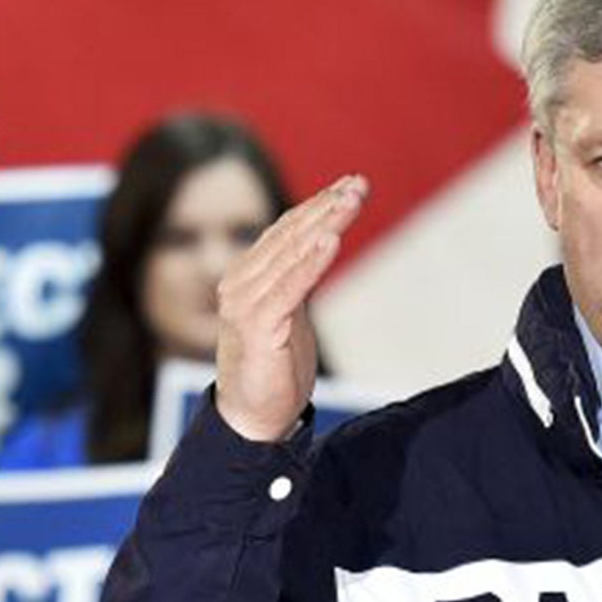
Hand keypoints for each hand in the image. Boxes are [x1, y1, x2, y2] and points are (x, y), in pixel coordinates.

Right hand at [215, 174, 368, 441]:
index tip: (351, 184)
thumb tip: (321, 240)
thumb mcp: (289, 311)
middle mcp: (241, 282)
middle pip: (291, 235)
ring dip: (325, 224)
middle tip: (360, 184)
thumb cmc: (273, 365)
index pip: (286, 229)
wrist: (252, 418)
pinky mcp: (255, 327)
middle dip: (328, 206)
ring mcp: (245, 304)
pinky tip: (330, 241)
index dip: (319, 204)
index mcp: (248, 275)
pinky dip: (310, 262)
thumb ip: (296, 276)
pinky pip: (288, 288)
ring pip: (291, 254)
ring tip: (352, 202)